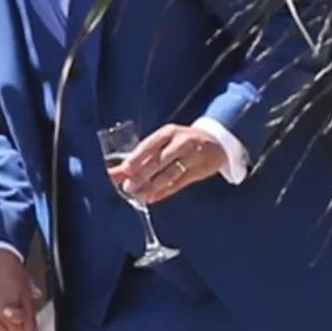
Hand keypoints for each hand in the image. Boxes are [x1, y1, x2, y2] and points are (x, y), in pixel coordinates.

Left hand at [107, 124, 226, 204]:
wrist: (216, 141)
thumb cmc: (180, 142)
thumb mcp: (162, 142)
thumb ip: (140, 157)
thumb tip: (115, 173)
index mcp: (168, 132)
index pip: (150, 145)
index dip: (137, 158)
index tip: (125, 170)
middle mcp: (181, 142)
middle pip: (159, 160)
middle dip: (143, 175)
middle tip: (128, 187)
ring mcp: (192, 157)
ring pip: (171, 173)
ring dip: (154, 186)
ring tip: (140, 195)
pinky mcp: (198, 171)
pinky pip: (179, 183)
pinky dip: (164, 192)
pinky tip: (152, 198)